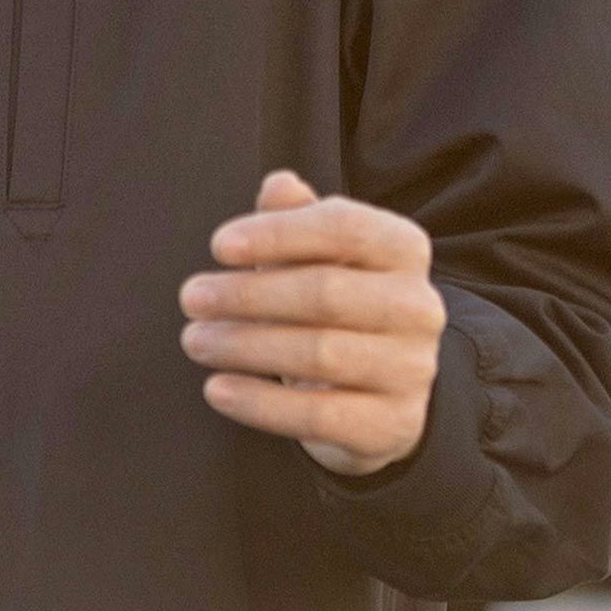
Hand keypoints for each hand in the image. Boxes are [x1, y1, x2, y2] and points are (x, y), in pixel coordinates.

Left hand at [178, 169, 446, 477]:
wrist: (378, 385)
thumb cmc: (333, 298)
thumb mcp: (316, 250)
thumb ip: (295, 215)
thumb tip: (278, 186)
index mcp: (403, 246)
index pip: (343, 227)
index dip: (276, 234)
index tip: (217, 246)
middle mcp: (419, 305)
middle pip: (325, 292)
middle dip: (247, 294)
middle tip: (191, 298)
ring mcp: (413, 368)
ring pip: (319, 354)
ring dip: (244, 346)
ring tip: (195, 339)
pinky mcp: (394, 424)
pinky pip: (319, 415)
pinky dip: (260, 403)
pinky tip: (216, 389)